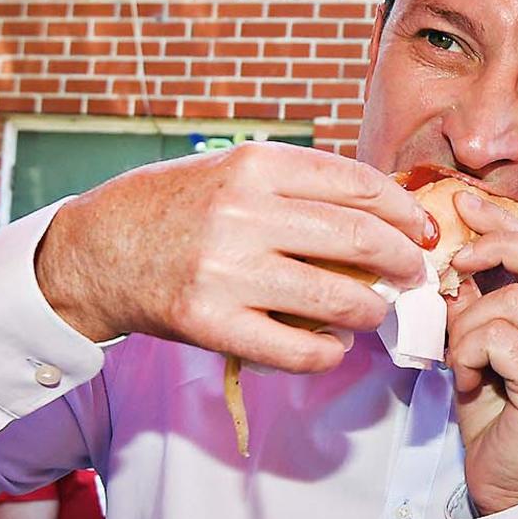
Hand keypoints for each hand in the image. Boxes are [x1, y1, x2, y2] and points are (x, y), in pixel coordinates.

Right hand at [36, 143, 430, 372]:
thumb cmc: (176, 207)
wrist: (96, 250)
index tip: (421, 229)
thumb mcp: (234, 170)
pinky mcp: (210, 323)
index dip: (404, 210)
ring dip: (374, 311)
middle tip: (414, 275)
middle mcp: (244, 212)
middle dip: (405, 262)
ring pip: (340, 299)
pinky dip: (329, 354)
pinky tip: (334, 347)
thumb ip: (300, 185)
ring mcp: (227, 270)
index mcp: (256, 164)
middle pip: (361, 238)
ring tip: (376, 312)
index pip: (359, 183)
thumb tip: (383, 212)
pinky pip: (298, 350)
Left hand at [445, 192, 517, 514]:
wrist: (510, 484)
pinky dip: (469, 351)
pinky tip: (468, 377)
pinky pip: (500, 339)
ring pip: (512, 302)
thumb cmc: (498, 412)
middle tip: (459, 262)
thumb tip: (452, 259)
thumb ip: (476, 304)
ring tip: (462, 360)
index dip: (505, 222)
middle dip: (497, 246)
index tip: (465, 203)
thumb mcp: (481, 346)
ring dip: (467, 326)